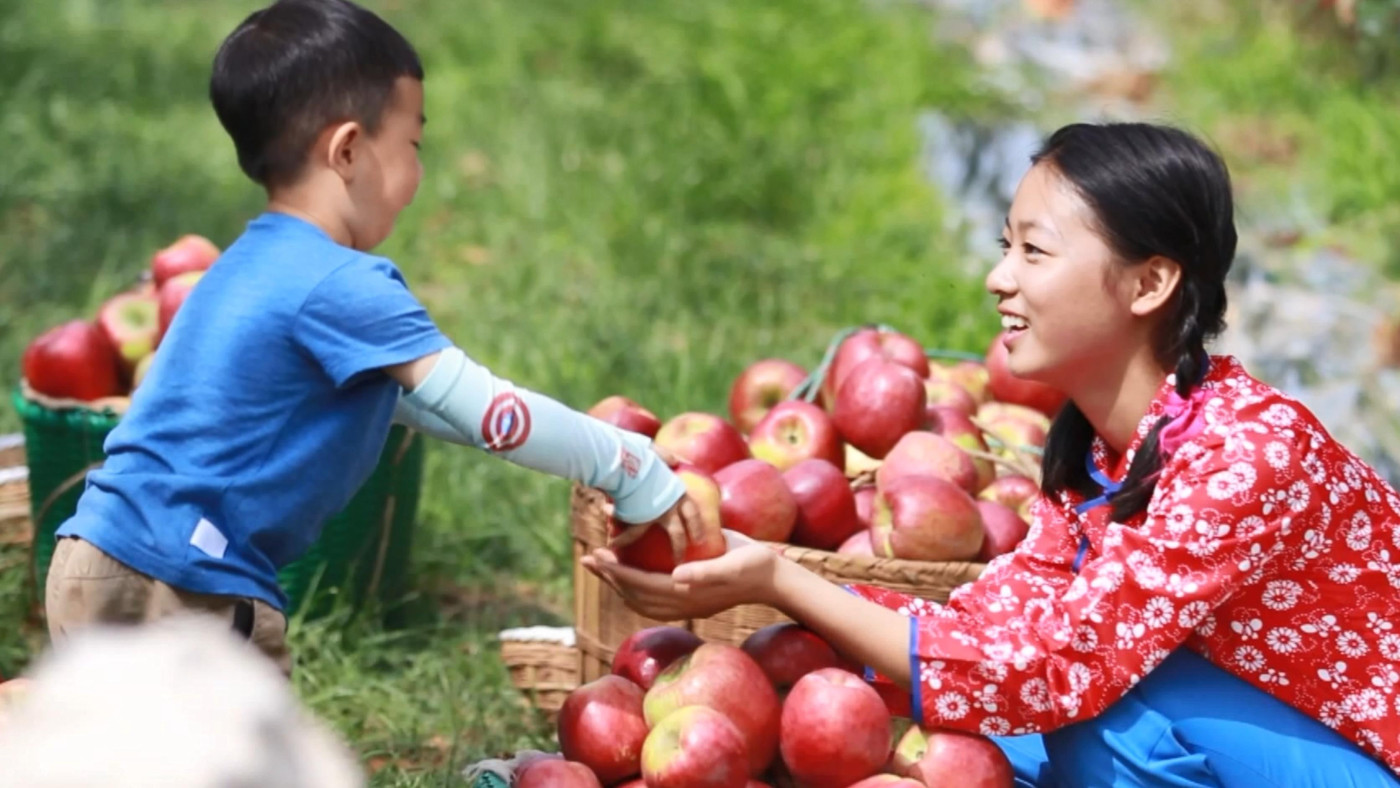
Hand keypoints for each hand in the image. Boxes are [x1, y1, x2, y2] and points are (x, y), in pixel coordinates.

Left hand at [581, 530, 783, 620]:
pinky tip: (628, 573)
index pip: (643, 584)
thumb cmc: (755, 565)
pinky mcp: (690, 597)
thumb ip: (706, 571)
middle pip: (636, 595)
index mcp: (689, 593)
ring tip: (600, 566)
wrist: (774, 578)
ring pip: (641, 599)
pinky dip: (634, 588)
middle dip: (610, 578)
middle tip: (588, 558)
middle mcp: (683, 602)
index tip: (598, 556)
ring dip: (618, 584)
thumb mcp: (734, 563)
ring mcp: (686, 603)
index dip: (618, 572)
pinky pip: (653, 598)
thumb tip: (678, 576)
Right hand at [605, 445, 701, 563]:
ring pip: (662, 536)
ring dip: (660, 548)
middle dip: (680, 546)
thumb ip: (666, 457)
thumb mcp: (657, 453)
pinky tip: (614, 546)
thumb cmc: (641, 457)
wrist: (626, 465)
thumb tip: (674, 458)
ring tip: (655, 560)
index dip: (696, 525)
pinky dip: (623, 539)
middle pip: (679, 532)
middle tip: (681, 559)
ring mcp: (656, 514)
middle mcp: (671, 507)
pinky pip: (631, 533)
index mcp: (678, 491)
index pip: (692, 512)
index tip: (699, 538)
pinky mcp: (638, 518)